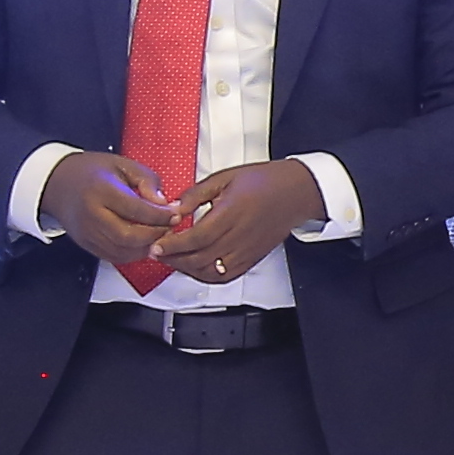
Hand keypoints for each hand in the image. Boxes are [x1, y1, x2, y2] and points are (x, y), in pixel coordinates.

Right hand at [40, 147, 191, 266]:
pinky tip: (143, 243)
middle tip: (170, 227)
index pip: (136, 209)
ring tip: (160, 235)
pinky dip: (133, 254)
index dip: (160, 215)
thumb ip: (146, 181)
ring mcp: (86, 233)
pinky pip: (113, 257)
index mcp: (101, 190)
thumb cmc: (92, 171)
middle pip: (128, 236)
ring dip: (146, 247)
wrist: (57, 183)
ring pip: (122, 251)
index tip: (176, 214)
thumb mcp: (122, 164)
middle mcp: (91, 215)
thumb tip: (164, 203)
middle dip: (155, 235)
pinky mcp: (85, 244)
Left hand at [157, 158, 326, 286]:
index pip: (195, 237)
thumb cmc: (264, 181)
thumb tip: (173, 208)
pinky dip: (207, 276)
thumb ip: (196, 194)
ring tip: (173, 260)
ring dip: (187, 269)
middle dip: (173, 259)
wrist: (297, 192)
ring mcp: (246, 250)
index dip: (172, 245)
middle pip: (199, 258)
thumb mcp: (225, 177)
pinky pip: (226, 276)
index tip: (156, 245)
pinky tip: (196, 268)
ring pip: (211, 271)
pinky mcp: (252, 258)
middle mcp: (239, 236)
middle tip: (157, 253)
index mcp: (231, 213)